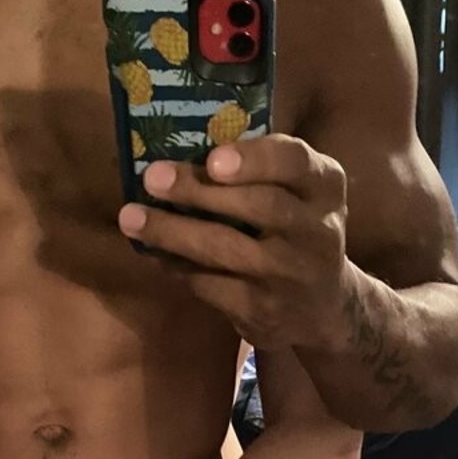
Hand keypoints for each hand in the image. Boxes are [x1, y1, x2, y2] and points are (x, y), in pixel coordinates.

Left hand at [118, 135, 350, 348]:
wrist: (323, 308)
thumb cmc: (297, 231)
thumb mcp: (300, 193)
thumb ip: (262, 168)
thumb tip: (183, 147)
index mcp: (326, 187)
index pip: (295, 163)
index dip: (255, 160)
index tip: (213, 158)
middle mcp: (316, 231)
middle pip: (258, 206)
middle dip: (199, 191)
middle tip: (152, 177)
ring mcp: (289, 275)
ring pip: (226, 248)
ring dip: (174, 232)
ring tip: (132, 217)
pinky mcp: (262, 311)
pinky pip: (211, 284)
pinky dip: (178, 266)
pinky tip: (155, 252)